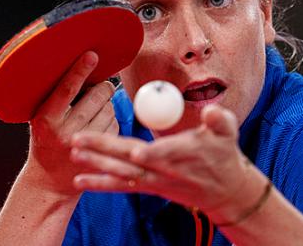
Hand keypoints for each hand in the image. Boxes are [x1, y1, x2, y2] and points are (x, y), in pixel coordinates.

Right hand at [25, 51, 118, 195]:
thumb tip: (83, 69)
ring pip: (109, 109)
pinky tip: (99, 126)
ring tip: (93, 111)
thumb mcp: (41, 120)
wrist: (49, 182)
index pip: (66, 90)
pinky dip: (111, 120)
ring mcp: (85, 144)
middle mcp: (65, 132)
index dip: (80, 71)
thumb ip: (56, 99)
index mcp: (46, 120)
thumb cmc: (45, 141)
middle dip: (102, 87)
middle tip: (100, 86)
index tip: (92, 55)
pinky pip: (115, 125)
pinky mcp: (101, 153)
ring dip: (106, 104)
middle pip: (96, 97)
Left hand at [69, 104, 258, 216]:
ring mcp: (155, 180)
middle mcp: (166, 170)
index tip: (138, 151)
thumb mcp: (228, 132)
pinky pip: (121, 186)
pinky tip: (79, 179)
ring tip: (74, 153)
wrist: (224, 192)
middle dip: (105, 149)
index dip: (154, 153)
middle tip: (79, 139)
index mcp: (186, 153)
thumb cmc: (224, 154)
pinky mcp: (149, 186)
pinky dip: (100, 183)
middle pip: (132, 160)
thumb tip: (210, 110)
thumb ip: (219, 120)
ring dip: (96, 164)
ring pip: (122, 173)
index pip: (168, 154)